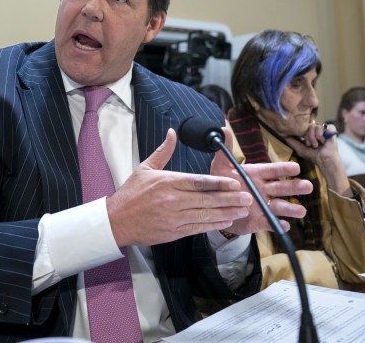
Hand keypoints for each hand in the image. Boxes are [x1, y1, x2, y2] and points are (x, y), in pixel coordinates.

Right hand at [107, 129, 255, 246]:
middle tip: (248, 197)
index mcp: (167, 182)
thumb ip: (163, 151)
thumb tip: (172, 133)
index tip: (235, 182)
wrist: (115, 221)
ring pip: (205, 214)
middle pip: (206, 199)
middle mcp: (172, 200)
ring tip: (243, 209)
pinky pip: (198, 228)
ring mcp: (173, 217)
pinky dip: (213, 225)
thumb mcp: (145, 168)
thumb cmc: (130, 194)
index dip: (218, 183)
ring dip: (227, 212)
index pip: (198, 182)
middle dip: (229, 199)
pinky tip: (227, 221)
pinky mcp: (173, 232)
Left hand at [210, 127, 310, 234]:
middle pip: (281, 188)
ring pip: (279, 206)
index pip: (272, 170)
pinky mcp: (259, 221)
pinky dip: (277, 224)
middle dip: (295, 187)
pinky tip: (285, 225)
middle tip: (308, 186)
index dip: (283, 169)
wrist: (216, 208)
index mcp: (256, 175)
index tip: (296, 167)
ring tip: (301, 211)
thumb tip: (223, 130)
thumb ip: (225, 151)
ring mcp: (262, 205)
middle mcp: (263, 189)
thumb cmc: (223, 184)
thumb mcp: (220, 167)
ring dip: (290, 209)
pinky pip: (269, 223)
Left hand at [285, 122, 350, 196]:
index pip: (304, 127)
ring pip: (315, 126)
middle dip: (309, 137)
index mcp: (310, 132)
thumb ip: (292, 141)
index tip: (306, 143)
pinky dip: (321, 134)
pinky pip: (323, 126)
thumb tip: (283, 135)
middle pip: (309, 126)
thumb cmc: (313, 155)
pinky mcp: (331, 129)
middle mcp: (316, 129)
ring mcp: (323, 128)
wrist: (324, 159)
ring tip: (317, 144)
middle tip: (312, 145)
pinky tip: (323, 141)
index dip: (304, 134)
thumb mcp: (300, 148)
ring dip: (314, 137)